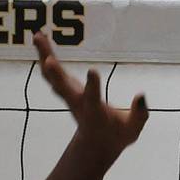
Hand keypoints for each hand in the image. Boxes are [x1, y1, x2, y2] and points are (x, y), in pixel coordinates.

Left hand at [32, 32, 147, 156]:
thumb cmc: (117, 135)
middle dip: (55, 72)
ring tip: (38, 35)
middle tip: (48, 55)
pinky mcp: (66, 90)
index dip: (93, 85)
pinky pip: (51, 74)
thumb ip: (139, 113)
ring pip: (51, 77)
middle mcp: (77, 102)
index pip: (93, 98)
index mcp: (95, 111)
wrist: (95, 143)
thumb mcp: (133, 129)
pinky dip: (44, 56)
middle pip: (62, 86)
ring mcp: (69, 96)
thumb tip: (141, 95)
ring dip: (44, 56)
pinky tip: (41, 40)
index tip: (93, 70)